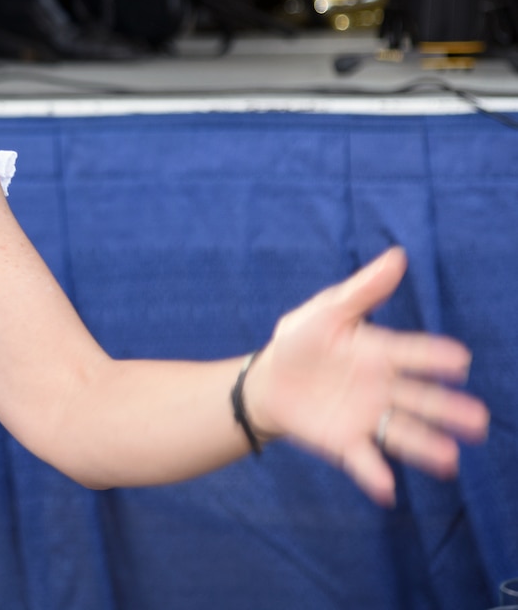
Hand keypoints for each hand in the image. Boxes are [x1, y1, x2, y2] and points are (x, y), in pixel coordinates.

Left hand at [244, 247, 489, 504]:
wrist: (268, 378)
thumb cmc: (302, 339)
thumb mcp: (327, 311)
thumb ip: (362, 291)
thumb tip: (397, 256)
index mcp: (379, 352)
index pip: (411, 354)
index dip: (433, 357)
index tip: (459, 360)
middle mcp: (383, 388)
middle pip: (420, 399)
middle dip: (448, 410)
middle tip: (477, 421)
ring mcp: (367, 417)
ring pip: (402, 433)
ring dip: (425, 447)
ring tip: (448, 460)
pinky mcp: (346, 442)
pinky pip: (364, 459)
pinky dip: (375, 474)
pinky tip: (387, 489)